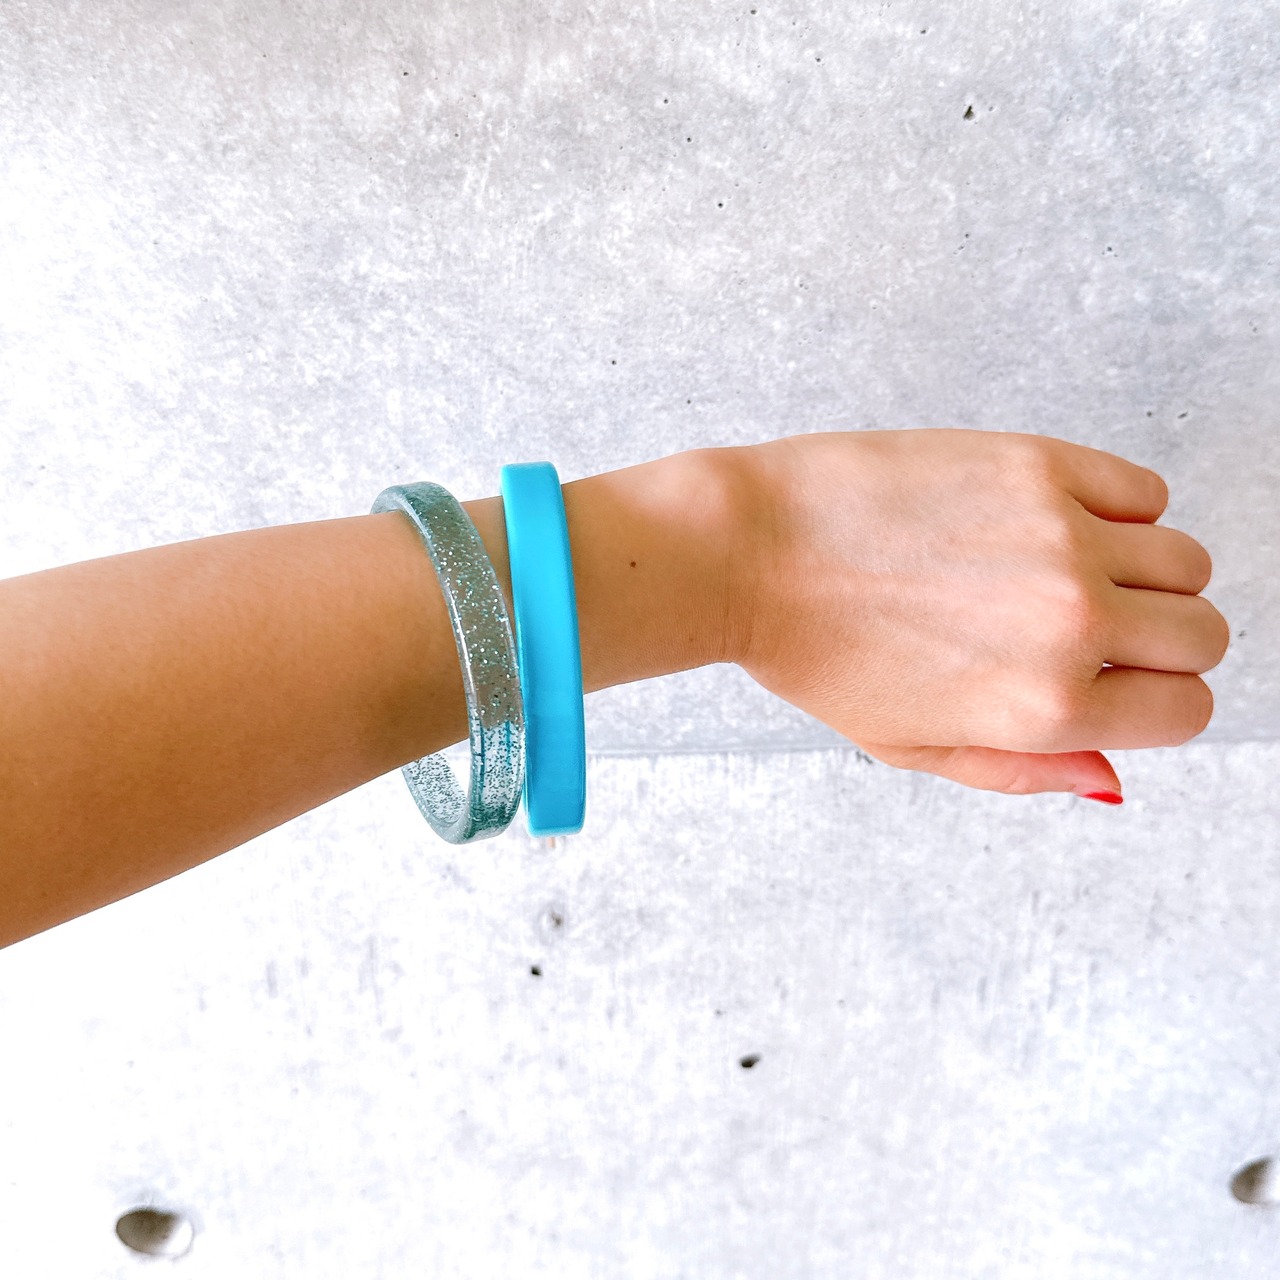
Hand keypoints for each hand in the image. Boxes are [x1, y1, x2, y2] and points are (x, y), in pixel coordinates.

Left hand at [725, 429, 1229, 798]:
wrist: (750, 553)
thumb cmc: (814, 654)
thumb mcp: (910, 747)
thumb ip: (1021, 771)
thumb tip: (1109, 781)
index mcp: (1044, 705)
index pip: (1187, 711)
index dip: (1150, 704)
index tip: (1113, 685)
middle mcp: (1070, 620)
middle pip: (1203, 635)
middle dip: (1158, 644)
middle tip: (1087, 632)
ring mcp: (1060, 535)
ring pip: (1186, 561)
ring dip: (1143, 575)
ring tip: (1060, 574)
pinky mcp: (1037, 464)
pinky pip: (1144, 490)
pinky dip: (1119, 510)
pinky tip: (1054, 524)